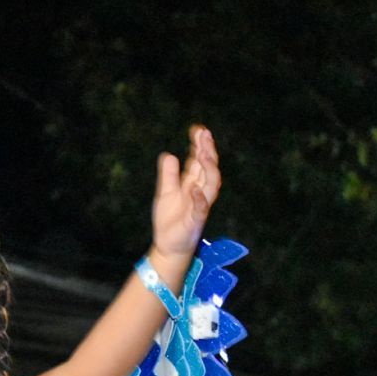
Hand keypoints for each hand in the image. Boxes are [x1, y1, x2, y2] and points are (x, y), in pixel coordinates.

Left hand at [149, 126, 220, 279]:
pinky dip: (200, 199)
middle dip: (208, 151)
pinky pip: (201, 209)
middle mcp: (200, 192)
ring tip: (204, 153)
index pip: (198, 161)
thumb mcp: (165, 193)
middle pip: (209, 168)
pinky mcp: (195, 221)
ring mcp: (200, 206)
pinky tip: (196, 189)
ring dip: (209, 169)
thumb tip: (169, 154)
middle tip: (204, 134)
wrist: (168, 245)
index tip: (197, 129)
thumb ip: (168, 175)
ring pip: (211, 184)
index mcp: (192, 184)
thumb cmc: (169, 220)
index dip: (199, 145)